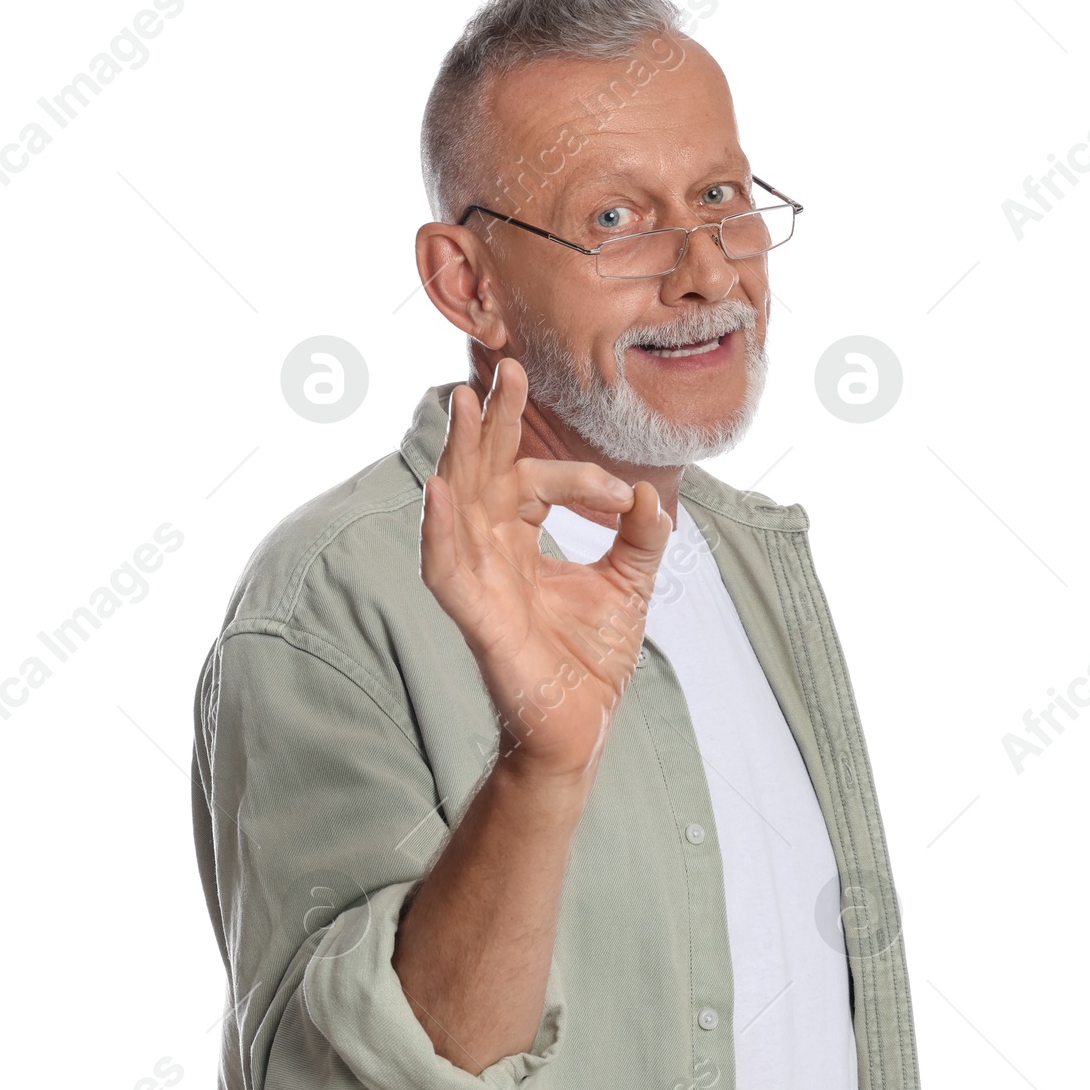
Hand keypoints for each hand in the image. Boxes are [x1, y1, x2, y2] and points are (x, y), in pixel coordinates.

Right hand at [419, 357, 670, 780]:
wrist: (583, 725)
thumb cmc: (591, 660)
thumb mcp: (629, 584)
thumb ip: (640, 537)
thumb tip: (650, 492)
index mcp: (519, 542)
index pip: (532, 482)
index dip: (575, 476)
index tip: (620, 493)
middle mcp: (491, 554)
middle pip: (482, 474)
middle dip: (491, 422)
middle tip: (504, 364)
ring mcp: (479, 584)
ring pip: (458, 507)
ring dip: (458, 455)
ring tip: (460, 404)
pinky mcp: (477, 618)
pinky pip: (446, 570)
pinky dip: (439, 531)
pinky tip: (439, 492)